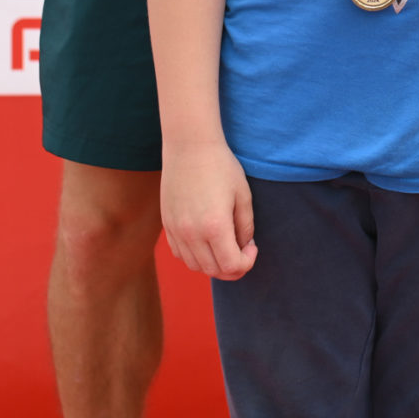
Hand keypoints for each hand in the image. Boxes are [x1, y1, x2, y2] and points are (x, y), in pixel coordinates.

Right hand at [162, 140, 257, 279]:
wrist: (189, 146)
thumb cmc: (221, 166)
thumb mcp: (243, 195)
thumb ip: (246, 226)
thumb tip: (244, 247)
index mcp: (215, 226)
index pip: (232, 266)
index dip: (247, 263)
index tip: (252, 247)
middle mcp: (192, 233)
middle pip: (214, 271)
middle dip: (233, 268)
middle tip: (243, 251)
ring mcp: (176, 230)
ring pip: (195, 266)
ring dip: (213, 264)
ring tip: (225, 246)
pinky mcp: (166, 225)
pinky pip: (180, 254)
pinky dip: (195, 256)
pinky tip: (206, 241)